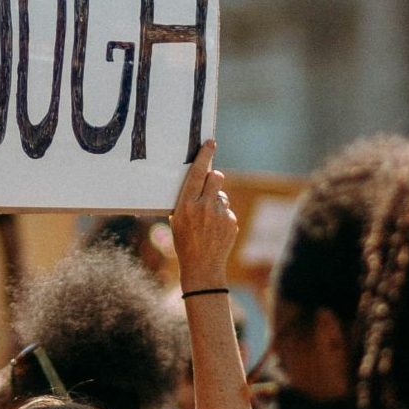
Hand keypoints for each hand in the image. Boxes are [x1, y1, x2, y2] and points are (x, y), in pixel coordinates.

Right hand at [170, 141, 236, 291]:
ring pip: (222, 196)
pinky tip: (215, 230)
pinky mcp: (231, 222)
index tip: (210, 142)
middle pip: (217, 177)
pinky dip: (222, 216)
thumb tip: (199, 181)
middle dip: (214, 177)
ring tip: (207, 220)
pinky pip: (227, 210)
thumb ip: (187, 200)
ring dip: (216, 202)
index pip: (198, 173)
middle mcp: (204, 206)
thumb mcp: (177, 219)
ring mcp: (220, 214)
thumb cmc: (184, 242)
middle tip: (210, 184)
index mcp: (186, 204)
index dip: (205, 155)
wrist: (201, 266)